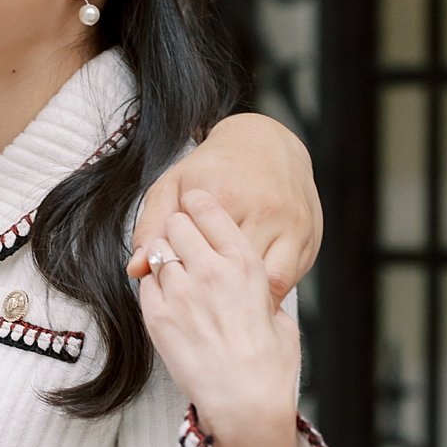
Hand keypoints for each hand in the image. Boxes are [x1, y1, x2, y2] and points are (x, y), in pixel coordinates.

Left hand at [129, 113, 320, 305]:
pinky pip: (289, 279)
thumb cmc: (213, 169)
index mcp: (225, 196)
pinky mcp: (310, 237)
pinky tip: (249, 292)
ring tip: (227, 302)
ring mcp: (292, 224)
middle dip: (217, 293)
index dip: (186, 279)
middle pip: (235, 272)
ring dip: (247, 298)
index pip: (198, 256)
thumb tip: (136, 269)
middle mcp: (263, 209)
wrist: (266, 144)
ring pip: (268, 282)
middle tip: (201, 302)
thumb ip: (152, 228)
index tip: (180, 288)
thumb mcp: (172, 188)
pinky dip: (269, 292)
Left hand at [139, 190, 300, 446]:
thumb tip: (255, 292)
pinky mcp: (157, 317)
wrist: (245, 405)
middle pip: (177, 225)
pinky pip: (145, 285)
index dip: (197, 205)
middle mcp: (210, 270)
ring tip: (176, 276)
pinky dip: (152, 286)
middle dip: (177, 230)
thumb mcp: (279, 318)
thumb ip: (263, 294)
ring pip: (157, 252)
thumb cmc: (270, 367)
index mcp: (245, 263)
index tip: (194, 209)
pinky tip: (167, 299)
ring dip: (162, 258)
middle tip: (181, 244)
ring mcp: (180, 293)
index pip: (207, 209)